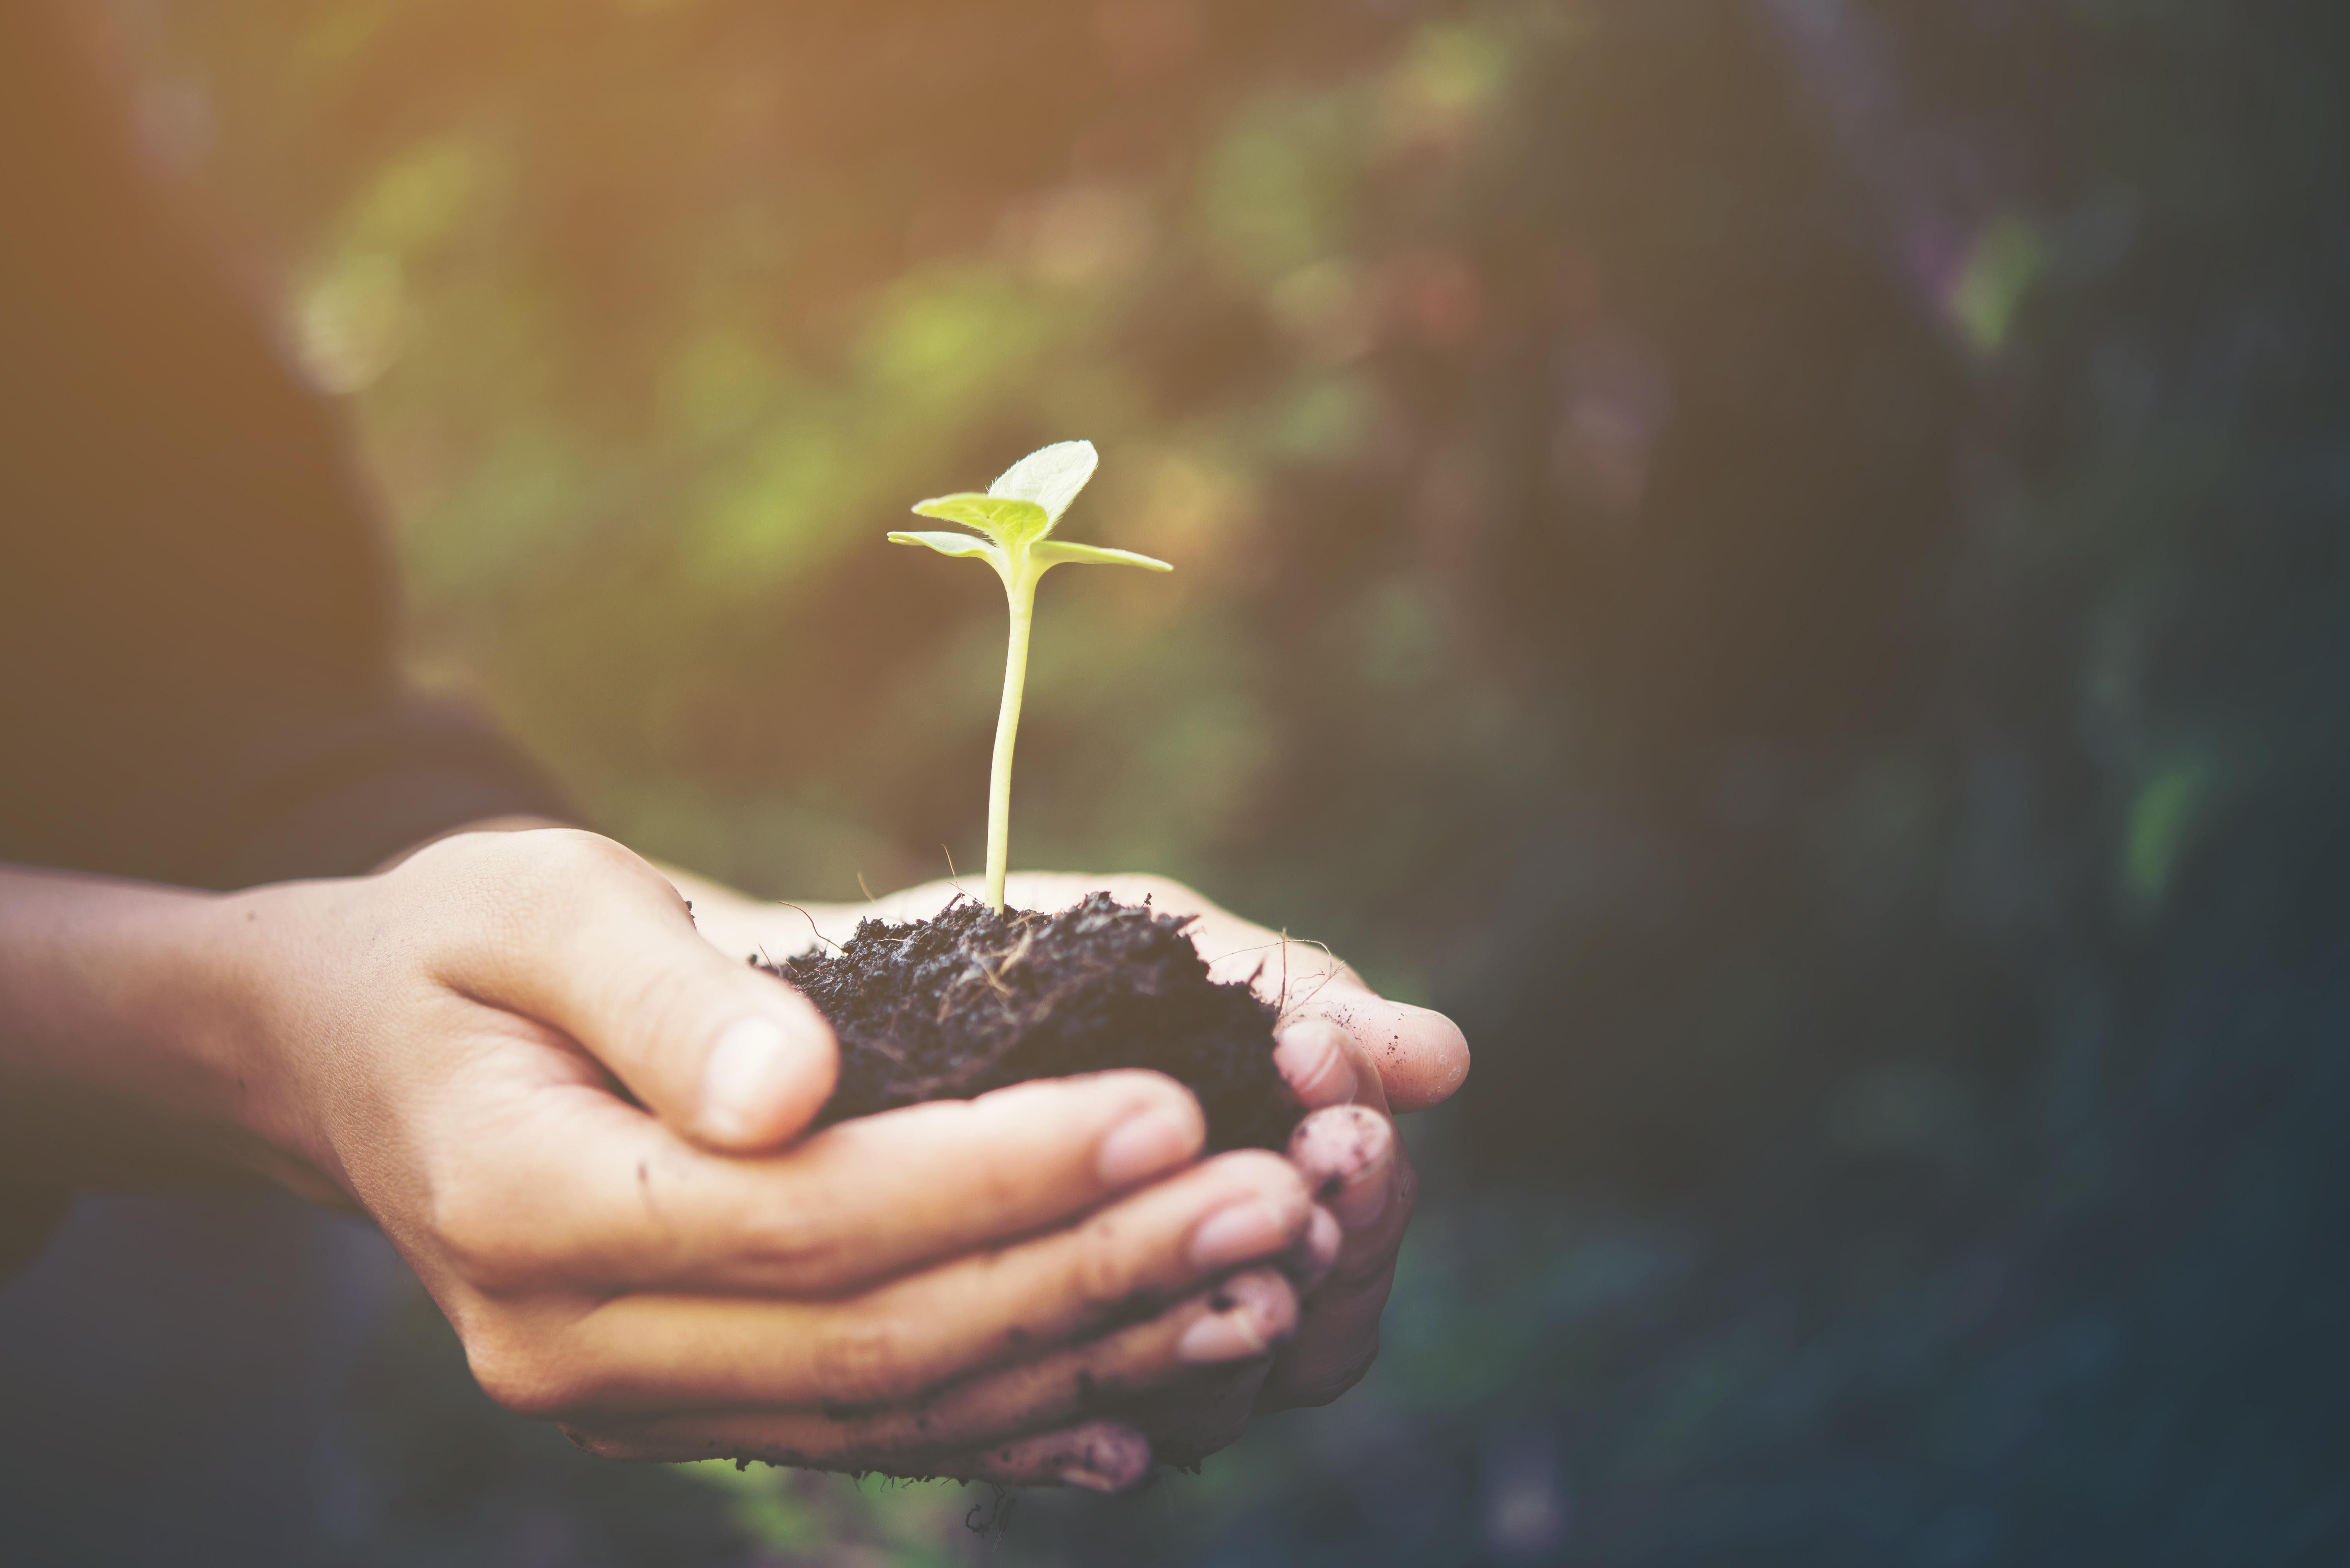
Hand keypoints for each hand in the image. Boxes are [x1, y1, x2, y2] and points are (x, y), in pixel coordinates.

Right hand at [0, 834, 1331, 1488]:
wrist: (353, 1052)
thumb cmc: (456, 946)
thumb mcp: (533, 905)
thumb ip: (664, 993)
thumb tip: (794, 1086)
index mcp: (529, 1207)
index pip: (812, 1218)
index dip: (1003, 1174)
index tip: (1172, 1106)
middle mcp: (577, 1343)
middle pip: (877, 1331)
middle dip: (1091, 1267)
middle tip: (1274, 1199)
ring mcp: (631, 1397)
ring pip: (894, 1402)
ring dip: (1089, 1347)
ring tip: (1257, 1284)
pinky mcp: (684, 1401)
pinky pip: (868, 1430)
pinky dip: (1014, 1412)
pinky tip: (1145, 1395)